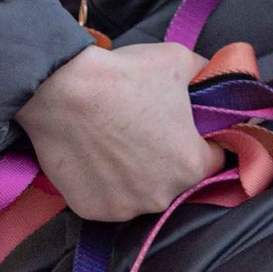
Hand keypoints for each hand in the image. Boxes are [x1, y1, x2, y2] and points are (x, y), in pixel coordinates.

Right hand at [15, 41, 214, 224]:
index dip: (202, 140)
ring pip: (141, 192)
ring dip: (136, 174)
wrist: (59, 91)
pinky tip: (96, 157)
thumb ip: (205, 73)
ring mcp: (125, 208)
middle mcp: (162, 196)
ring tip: (117, 143)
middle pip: (175, 179)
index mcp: (191, 166)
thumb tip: (213, 74)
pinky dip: (105, 183)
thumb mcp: (179, 60)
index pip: (212, 158)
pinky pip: (108, 198)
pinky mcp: (92, 211)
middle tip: (145, 132)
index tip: (184, 128)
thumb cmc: (123, 77)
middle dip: (167, 158)